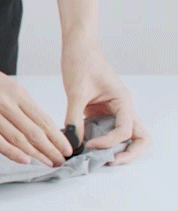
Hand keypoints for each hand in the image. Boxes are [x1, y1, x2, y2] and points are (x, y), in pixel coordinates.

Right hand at [0, 42, 73, 166]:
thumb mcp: (8, 86)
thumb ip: (22, 105)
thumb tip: (40, 126)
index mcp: (17, 94)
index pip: (42, 119)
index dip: (56, 136)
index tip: (67, 149)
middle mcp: (5, 103)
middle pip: (33, 130)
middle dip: (50, 148)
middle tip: (62, 161)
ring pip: (16, 136)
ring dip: (35, 153)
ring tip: (47, 163)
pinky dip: (10, 151)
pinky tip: (23, 160)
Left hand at [62, 37, 150, 165]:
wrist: (78, 48)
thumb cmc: (82, 62)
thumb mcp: (76, 91)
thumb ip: (74, 118)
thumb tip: (72, 141)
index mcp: (123, 101)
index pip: (125, 131)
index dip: (108, 143)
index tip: (88, 145)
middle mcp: (123, 108)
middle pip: (138, 138)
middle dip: (126, 154)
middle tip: (106, 162)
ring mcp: (113, 111)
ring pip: (124, 137)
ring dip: (113, 149)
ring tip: (93, 157)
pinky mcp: (100, 112)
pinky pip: (105, 131)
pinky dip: (98, 141)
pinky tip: (81, 144)